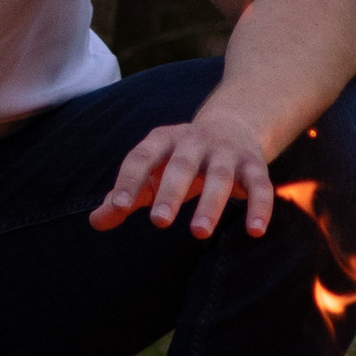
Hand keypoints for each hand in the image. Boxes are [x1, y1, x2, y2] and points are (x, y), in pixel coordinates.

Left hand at [91, 100, 276, 243]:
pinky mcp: (255, 165)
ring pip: (220, 176)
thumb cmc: (181, 157)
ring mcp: (227, 152)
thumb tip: (95, 223)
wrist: (235, 122)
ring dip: (211, 204)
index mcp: (164, 140)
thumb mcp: (153, 170)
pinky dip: (260, 206)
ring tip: (199, 233)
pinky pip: (260, 185)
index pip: (142, 156)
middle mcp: (195, 141)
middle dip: (171, 191)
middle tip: (159, 221)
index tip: (120, 207)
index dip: (130, 179)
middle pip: (182, 164)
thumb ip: (127, 195)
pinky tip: (255, 231)